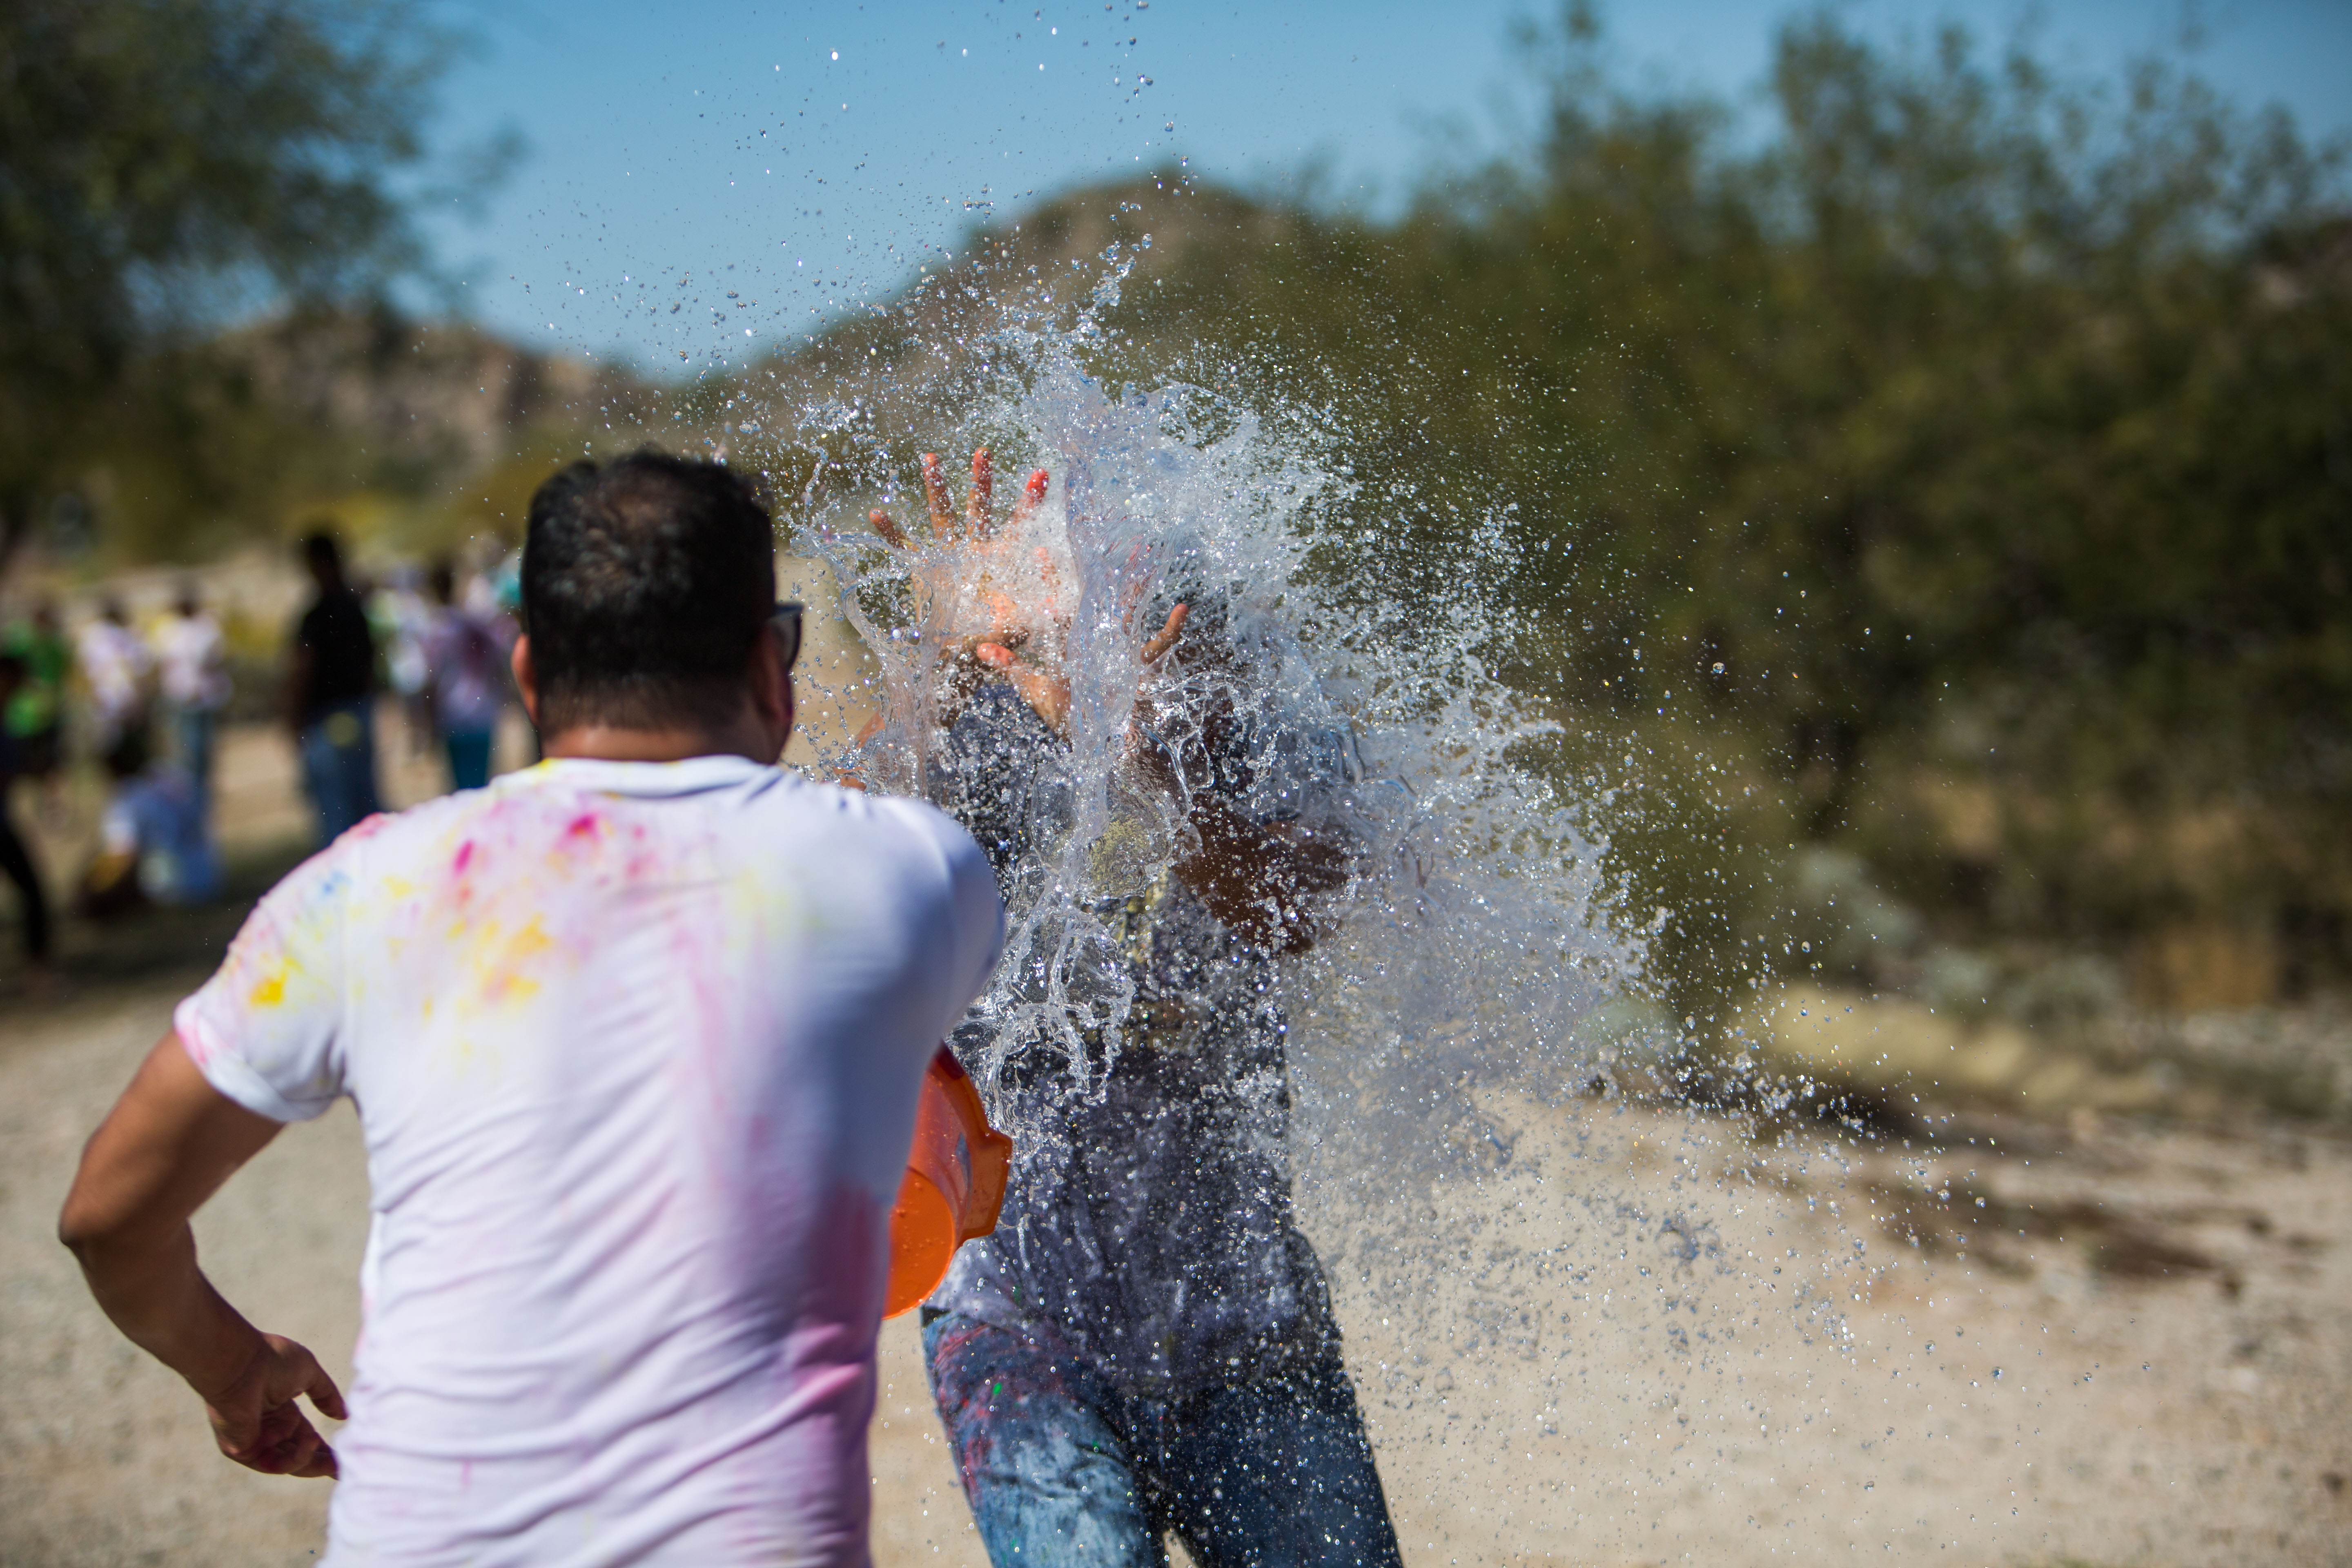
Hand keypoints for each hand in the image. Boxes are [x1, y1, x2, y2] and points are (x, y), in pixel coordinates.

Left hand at [200, 1332, 345, 1477]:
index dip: (324, 1448)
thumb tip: (343, 1414)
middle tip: (343, 1470)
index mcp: (281, 1411)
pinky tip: (311, 1443)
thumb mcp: (309, 1373)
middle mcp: (267, 1429)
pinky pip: (272, 1463)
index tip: (345, 1457)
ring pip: (287, 1462)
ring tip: (333, 1459)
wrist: (240, 1362)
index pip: (306, 1437)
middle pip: (298, 1455)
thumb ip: (326, 1394)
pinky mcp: (241, 1450)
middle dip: (321, 1464)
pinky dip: (294, 1458)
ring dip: (312, 1463)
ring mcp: (254, 1441)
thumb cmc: (271, 1360)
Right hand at [867, 448, 1067, 727]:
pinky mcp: (923, 571)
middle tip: (984, 451)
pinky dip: (890, 533)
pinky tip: (876, 513)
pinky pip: (904, 548)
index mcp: (1000, 559)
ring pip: (940, 515)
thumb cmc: (997, 638)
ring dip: (935, 487)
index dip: (1029, 501)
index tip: (1042, 473)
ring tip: (931, 457)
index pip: (1018, 524)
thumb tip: (1067, 601)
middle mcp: (974, 551)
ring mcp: (947, 557)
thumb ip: (1042, 612)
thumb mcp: (1023, 624)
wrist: (964, 656)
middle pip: (977, 508)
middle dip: (981, 481)